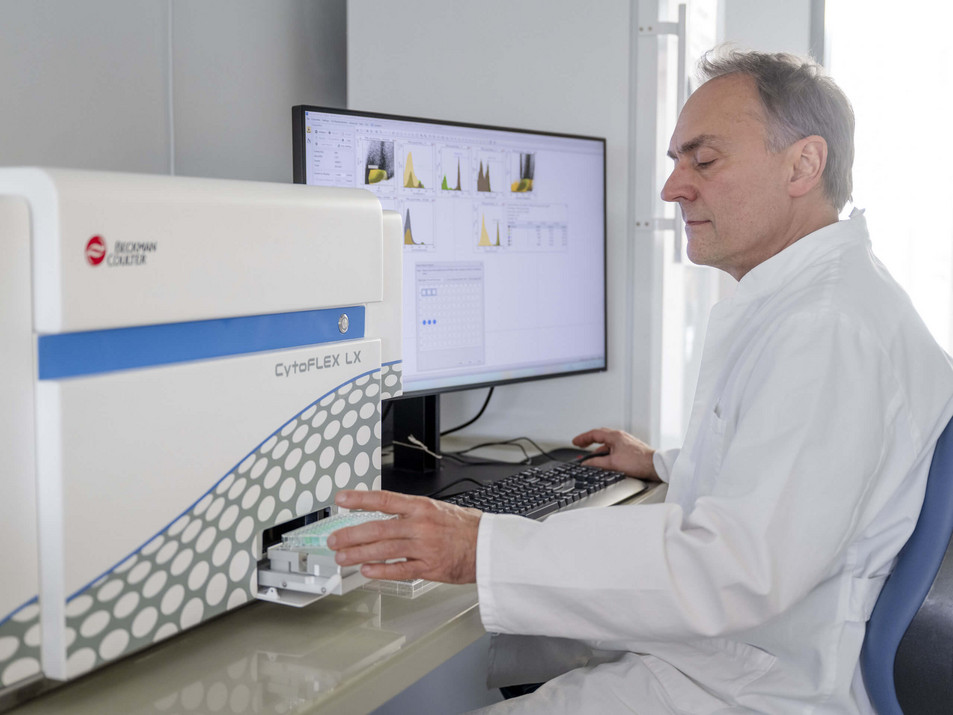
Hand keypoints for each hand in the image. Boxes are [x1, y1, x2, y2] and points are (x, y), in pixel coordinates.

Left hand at [327, 490, 480, 583]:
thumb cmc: (464, 528)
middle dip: (351, 534)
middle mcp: (420, 525)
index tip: (341, 499)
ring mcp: (424, 547)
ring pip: (384, 549)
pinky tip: (366, 571)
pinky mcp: (429, 567)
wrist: (488, 546)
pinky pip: (400, 570)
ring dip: (359, 554)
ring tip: (342, 557)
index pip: (384, 499)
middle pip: (378, 528)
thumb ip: (411, 512)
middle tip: (334, 539)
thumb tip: (385, 513)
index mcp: (422, 507)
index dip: (360, 499)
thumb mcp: (437, 509)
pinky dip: (381, 571)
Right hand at [572, 428, 659, 480]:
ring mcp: (626, 442)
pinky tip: (605, 461)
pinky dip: (606, 452)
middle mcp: (621, 437)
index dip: (583, 438)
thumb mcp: (613, 463)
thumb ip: (597, 462)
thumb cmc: (639, 462)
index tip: (575, 442)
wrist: (656, 466)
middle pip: (600, 435)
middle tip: (580, 445)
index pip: (594, 433)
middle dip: (589, 441)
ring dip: (598, 448)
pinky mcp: (630, 449)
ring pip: (607, 443)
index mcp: (615, 436)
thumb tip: (586, 463)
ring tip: (591, 457)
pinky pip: (614, 448)